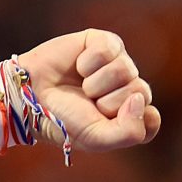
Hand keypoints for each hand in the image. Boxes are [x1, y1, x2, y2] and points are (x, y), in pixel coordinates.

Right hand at [16, 29, 160, 153]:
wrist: (31, 95)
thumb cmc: (62, 120)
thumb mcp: (96, 138)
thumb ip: (129, 132)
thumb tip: (141, 99)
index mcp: (127, 117)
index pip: (150, 120)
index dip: (131, 121)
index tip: (108, 121)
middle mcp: (127, 89)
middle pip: (141, 92)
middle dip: (109, 102)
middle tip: (87, 103)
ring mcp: (118, 64)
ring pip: (126, 70)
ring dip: (97, 82)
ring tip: (82, 85)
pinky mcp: (104, 42)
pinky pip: (110, 49)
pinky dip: (89, 62)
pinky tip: (78, 66)